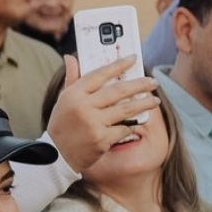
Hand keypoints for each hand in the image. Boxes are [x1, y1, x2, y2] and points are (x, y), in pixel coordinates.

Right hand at [44, 54, 158, 173]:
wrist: (57, 155)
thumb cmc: (63, 124)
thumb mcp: (63, 100)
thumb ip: (71, 78)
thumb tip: (71, 57)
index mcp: (74, 94)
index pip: (100, 74)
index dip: (118, 65)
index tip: (133, 59)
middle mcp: (83, 107)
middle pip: (118, 91)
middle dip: (140, 85)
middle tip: (153, 82)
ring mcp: (93, 124)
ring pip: (126, 109)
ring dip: (144, 104)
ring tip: (154, 101)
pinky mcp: (102, 139)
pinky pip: (123, 128)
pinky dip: (130, 125)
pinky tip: (134, 123)